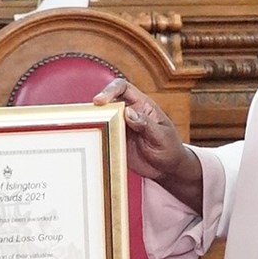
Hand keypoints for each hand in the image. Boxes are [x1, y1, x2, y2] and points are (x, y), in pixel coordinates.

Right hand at [92, 78, 200, 204]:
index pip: (124, 88)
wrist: (168, 169)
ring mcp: (121, 127)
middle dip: (96, 108)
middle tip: (89, 118)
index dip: (110, 90)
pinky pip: (102, 136)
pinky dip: (95, 138)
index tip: (99, 101)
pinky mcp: (116, 141)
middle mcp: (129, 113)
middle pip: (108, 103)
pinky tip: (92, 143)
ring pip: (102, 119)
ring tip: (87, 130)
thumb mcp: (161, 136)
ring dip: (93, 123)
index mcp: (142, 105)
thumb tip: (128, 112)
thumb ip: (146, 124)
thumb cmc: (170, 149)